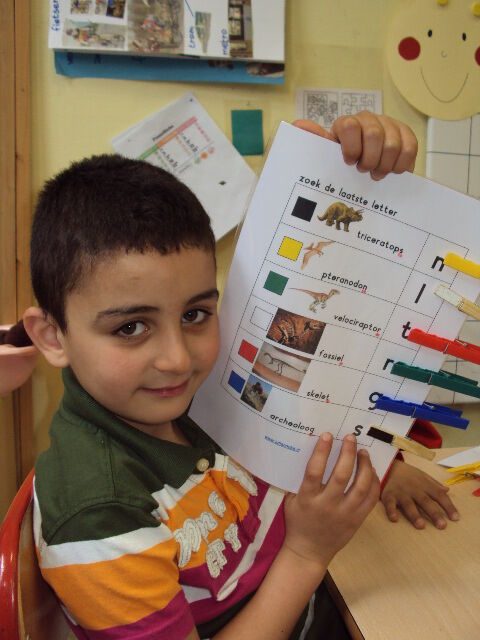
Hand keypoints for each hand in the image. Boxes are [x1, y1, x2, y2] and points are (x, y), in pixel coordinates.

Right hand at [283, 433, 379, 569]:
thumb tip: (309, 452)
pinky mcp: (357, 520)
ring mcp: (345, 514)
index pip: (314, 471)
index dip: (322, 452)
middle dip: (348, 453)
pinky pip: (371, 499)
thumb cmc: (298, 521)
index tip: (327, 435)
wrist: (309, 551)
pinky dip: (374, 482)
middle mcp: (327, 506)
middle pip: (342, 476)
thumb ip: (300, 480)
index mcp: (307, 499)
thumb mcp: (291, 500)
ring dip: (364, 465)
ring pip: (361, 486)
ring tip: (363, 452)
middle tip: (351, 438)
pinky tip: (371, 471)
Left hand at [293, 112, 417, 180]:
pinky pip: (410, 147)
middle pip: (373, 134)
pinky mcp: (406, 134)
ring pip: (392, 143)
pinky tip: (393, 171)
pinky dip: (402, 163)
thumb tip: (298, 125)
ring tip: (377, 174)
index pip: (348, 125)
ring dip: (384, 165)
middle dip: (369, 159)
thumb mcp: (326, 155)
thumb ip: (314, 141)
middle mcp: (368, 120)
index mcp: (346, 125)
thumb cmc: (342, 163)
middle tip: (364, 172)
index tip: (349, 163)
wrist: (364, 169)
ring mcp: (388, 125)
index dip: (351, 147)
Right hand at [381, 459, 458, 528]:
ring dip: (414, 515)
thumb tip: (447, 490)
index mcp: (424, 485)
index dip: (448, 506)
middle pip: (425, 502)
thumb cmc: (408, 473)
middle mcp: (414, 489)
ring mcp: (401, 492)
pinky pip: (389, 503)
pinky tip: (394, 519)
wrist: (388, 465)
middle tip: (442, 526)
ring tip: (421, 525)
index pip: (439, 495)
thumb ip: (434, 484)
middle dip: (434, 513)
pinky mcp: (388, 495)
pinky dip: (391, 511)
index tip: (455, 518)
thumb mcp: (423, 475)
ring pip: (409, 504)